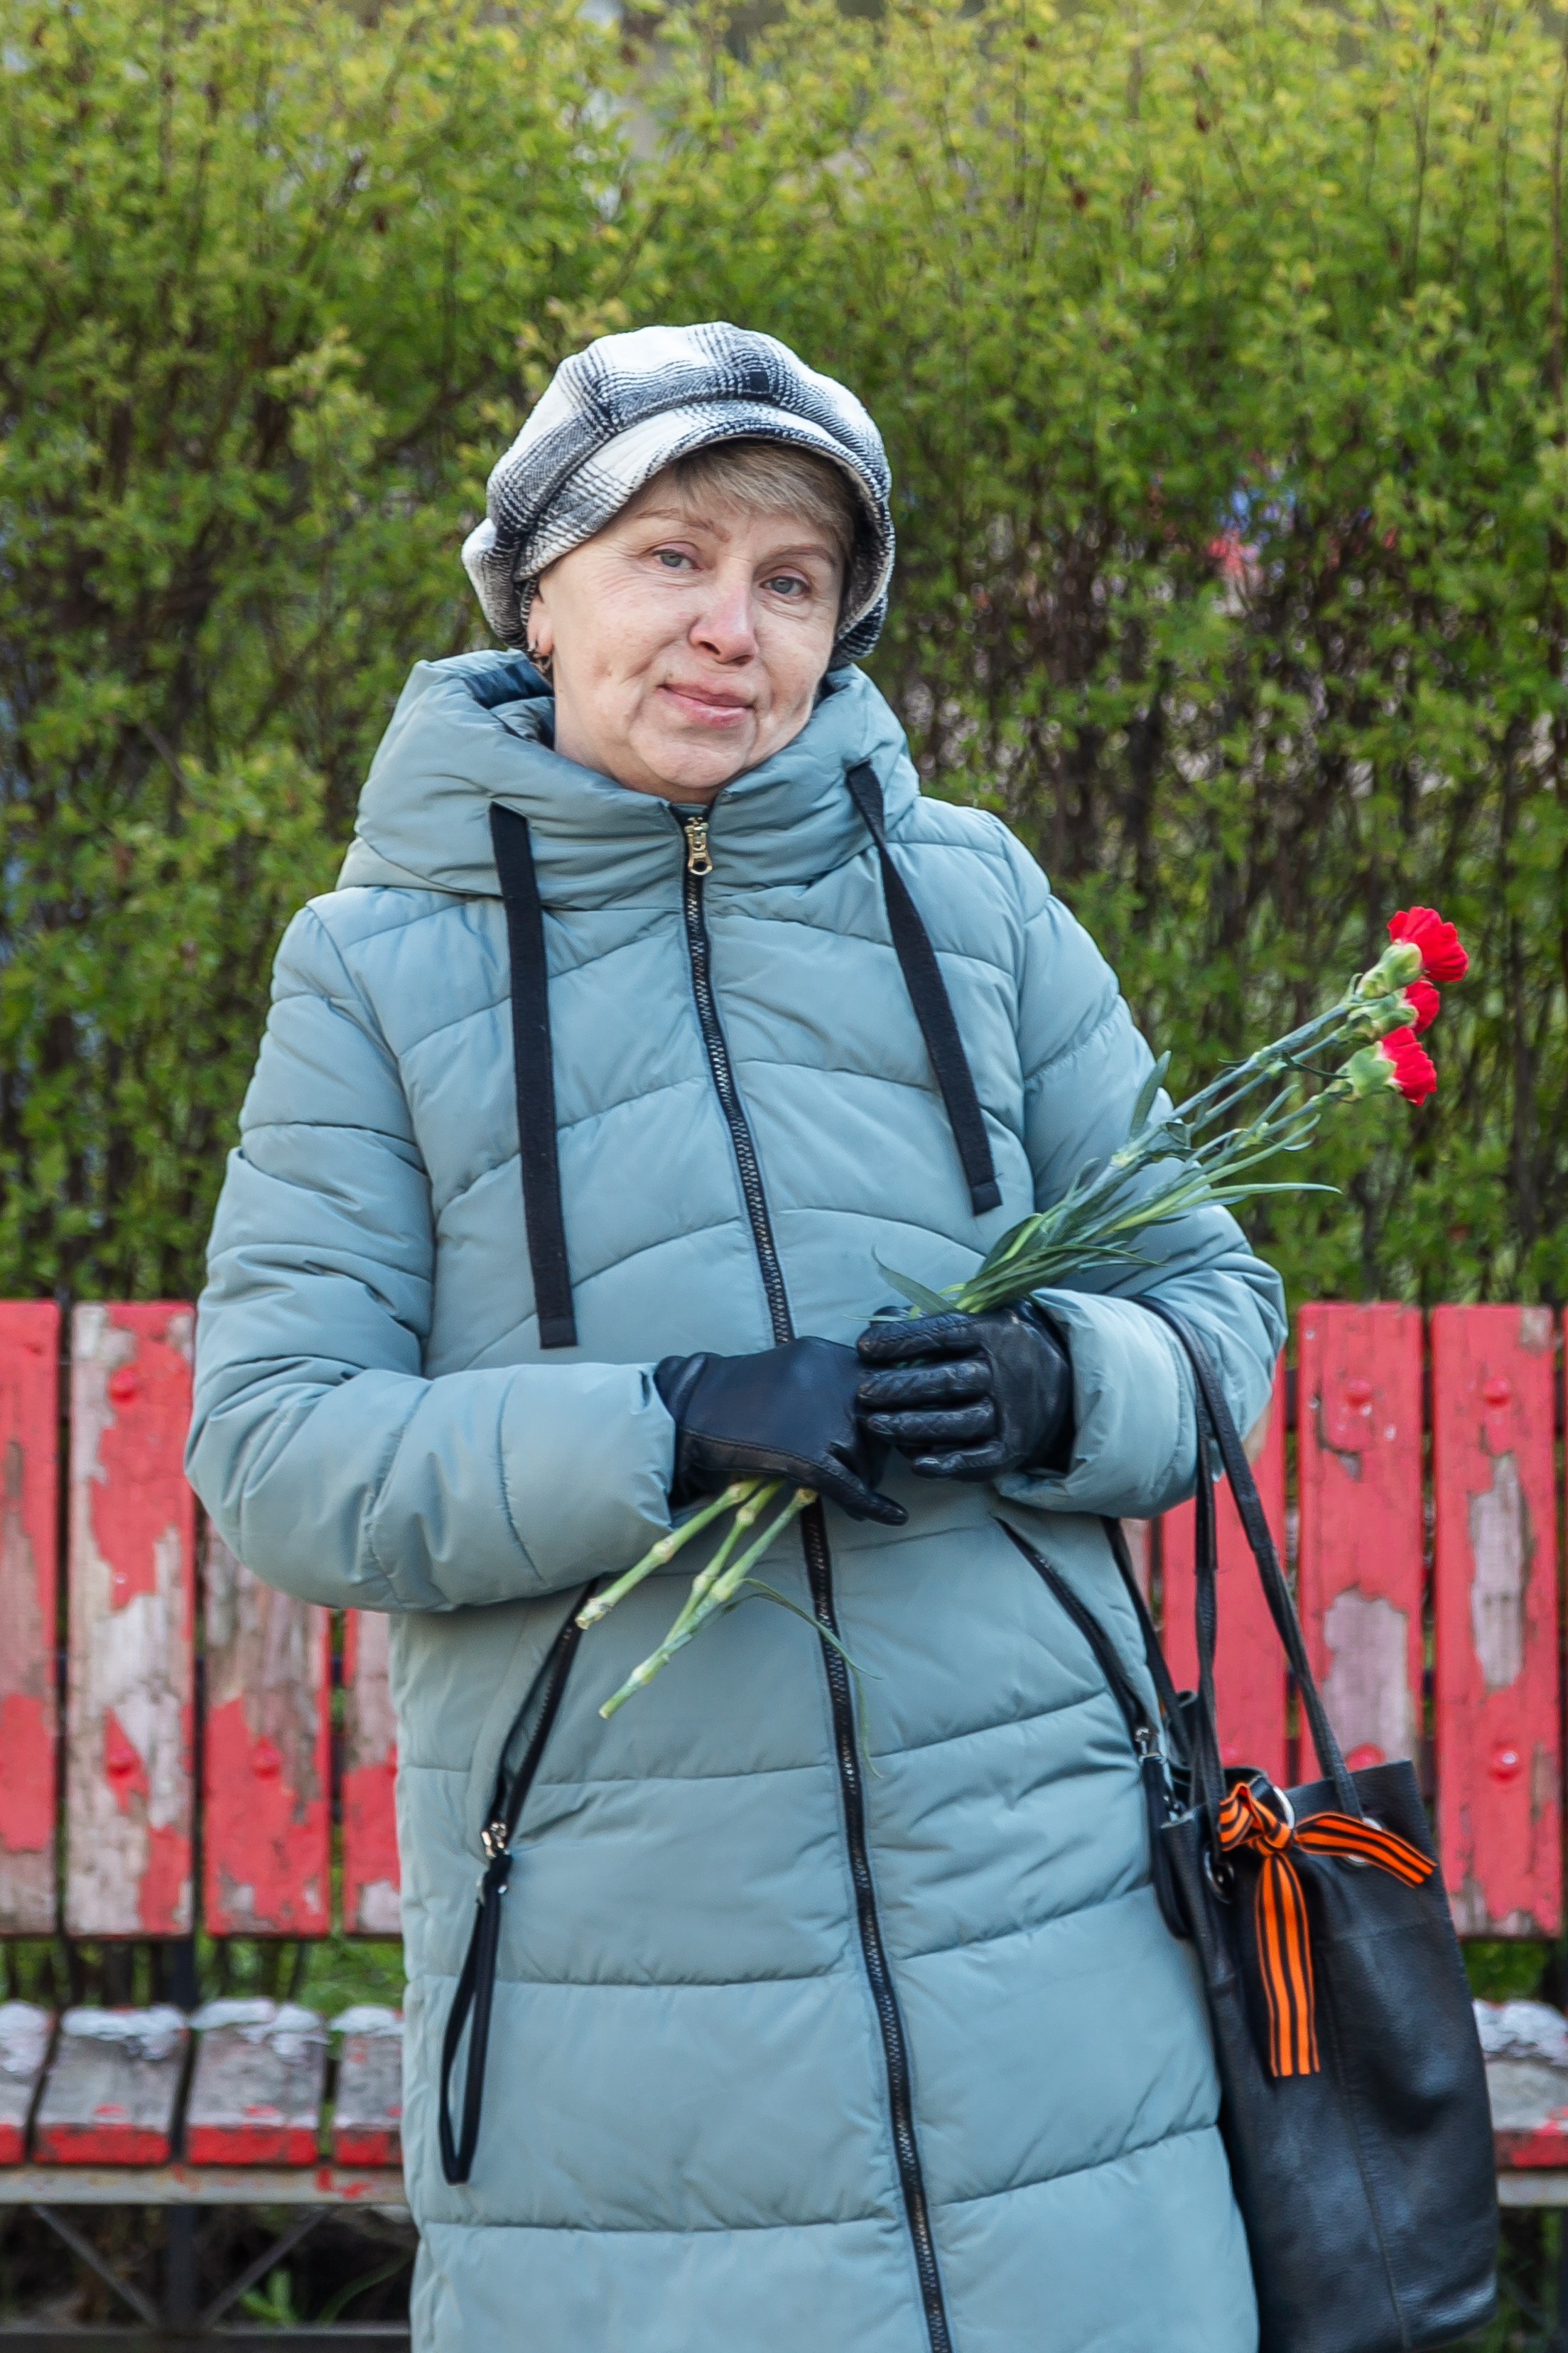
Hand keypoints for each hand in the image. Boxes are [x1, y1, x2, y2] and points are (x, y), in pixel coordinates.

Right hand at [655, 1337, 906, 1525]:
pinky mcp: (807, 1455)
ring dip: (868, 1478)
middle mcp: (833, 1380)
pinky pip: (852, 1486)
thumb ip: (833, 1381)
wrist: (688, 1413)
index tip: (896, 1434)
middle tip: (868, 1471)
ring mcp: (822, 1417)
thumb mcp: (793, 1369)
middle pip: (882, 1425)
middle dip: (879, 1452)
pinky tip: (891, 1517)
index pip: (886, 1386)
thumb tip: (877, 1407)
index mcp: (830, 1355)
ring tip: (857, 1494)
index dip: (893, 1416)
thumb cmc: (737, 1397)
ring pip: (868, 1458)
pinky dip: (873, 1506)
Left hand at [856, 1304, 1073, 1481]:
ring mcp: (1011, 1414)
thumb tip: (884, 1317)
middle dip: (901, 1387)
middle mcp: (1006, 1373)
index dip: (902, 1340)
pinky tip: (916, 1464)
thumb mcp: (983, 1320)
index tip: (864, 1347)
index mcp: (996, 1333)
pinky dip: (948, 1464)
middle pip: (948, 1381)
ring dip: (913, 1426)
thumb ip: (937, 1320)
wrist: (1064, 1388)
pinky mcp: (1011, 1448)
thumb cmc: (1003, 1350)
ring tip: (875, 1425)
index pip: (944, 1334)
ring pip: (958, 1422)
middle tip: (863, 1392)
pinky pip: (978, 1459)